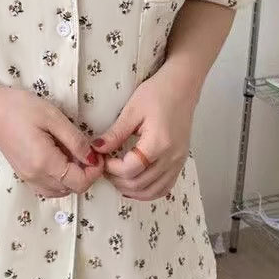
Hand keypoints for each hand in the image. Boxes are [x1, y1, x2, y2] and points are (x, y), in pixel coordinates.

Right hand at [0, 82, 105, 197]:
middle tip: (88, 152)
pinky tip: (60, 161)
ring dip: (73, 178)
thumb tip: (93, 158)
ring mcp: (28, 178)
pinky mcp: (23, 174)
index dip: (95, 172)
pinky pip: (48, 187)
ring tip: (74, 154)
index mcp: (44, 162)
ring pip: (60, 191)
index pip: (79, 182)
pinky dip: (60, 180)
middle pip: (72, 189)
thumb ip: (76, 141)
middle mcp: (36, 176)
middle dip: (86, 174)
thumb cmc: (20, 107)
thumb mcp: (53, 117)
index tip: (97, 154)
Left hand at [90, 68, 196, 199]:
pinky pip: (165, 187)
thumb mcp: (132, 110)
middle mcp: (171, 157)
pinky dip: (148, 191)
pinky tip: (134, 183)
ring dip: (131, 189)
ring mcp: (178, 162)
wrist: (182, 87)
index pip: (130, 169)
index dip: (111, 169)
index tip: (102, 158)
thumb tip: (96, 149)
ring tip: (117, 176)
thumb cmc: (158, 93)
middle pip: (140, 184)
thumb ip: (115, 134)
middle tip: (105, 168)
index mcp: (159, 143)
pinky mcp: (180, 162)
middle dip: (117, 180)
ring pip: (153, 191)